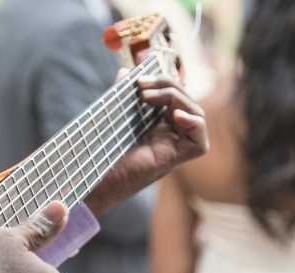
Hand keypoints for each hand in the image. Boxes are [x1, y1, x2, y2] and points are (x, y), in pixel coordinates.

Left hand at [86, 74, 207, 214]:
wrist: (94, 179)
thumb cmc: (102, 152)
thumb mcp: (115, 114)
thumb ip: (123, 93)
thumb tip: (126, 71)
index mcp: (158, 124)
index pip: (175, 95)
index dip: (166, 80)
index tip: (142, 75)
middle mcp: (171, 135)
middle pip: (186, 101)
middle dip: (167, 85)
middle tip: (140, 85)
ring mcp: (176, 147)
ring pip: (196, 114)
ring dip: (177, 98)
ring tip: (147, 97)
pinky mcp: (179, 159)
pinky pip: (200, 141)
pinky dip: (193, 123)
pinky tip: (175, 116)